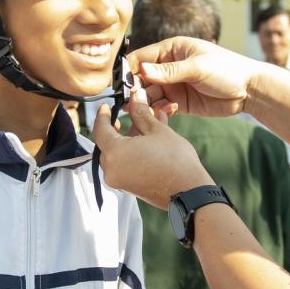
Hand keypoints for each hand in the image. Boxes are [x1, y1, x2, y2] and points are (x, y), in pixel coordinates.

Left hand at [93, 93, 212, 208]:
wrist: (189, 191)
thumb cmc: (175, 161)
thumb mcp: (157, 130)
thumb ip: (141, 113)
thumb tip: (136, 97)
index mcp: (115, 153)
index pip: (100, 129)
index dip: (103, 115)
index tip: (106, 107)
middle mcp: (111, 170)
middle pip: (108, 143)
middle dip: (119, 128)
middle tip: (132, 116)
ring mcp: (119, 181)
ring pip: (117, 155)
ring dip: (128, 140)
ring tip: (147, 129)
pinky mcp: (128, 188)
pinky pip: (124, 166)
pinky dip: (132, 154)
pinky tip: (148, 144)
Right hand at [126, 37, 261, 118]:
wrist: (249, 90)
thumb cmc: (226, 70)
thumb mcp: (197, 68)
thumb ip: (169, 71)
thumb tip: (142, 70)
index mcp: (171, 50)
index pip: (141, 58)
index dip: (129, 70)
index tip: (121, 84)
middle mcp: (168, 67)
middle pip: (141, 79)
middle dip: (134, 90)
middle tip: (132, 102)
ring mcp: (173, 85)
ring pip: (148, 95)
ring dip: (145, 103)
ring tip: (147, 110)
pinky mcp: (179, 102)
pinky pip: (160, 107)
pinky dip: (159, 111)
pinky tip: (169, 111)